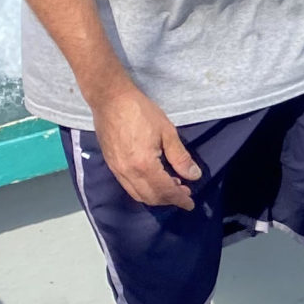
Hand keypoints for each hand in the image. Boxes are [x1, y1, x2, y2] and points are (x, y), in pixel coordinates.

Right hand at [90, 78, 199, 210]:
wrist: (110, 99)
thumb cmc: (140, 111)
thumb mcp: (167, 132)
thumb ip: (180, 157)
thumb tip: (193, 175)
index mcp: (144, 165)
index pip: (165, 191)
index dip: (179, 199)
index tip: (190, 204)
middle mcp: (128, 172)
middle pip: (150, 197)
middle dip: (169, 199)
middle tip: (185, 193)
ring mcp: (117, 170)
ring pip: (137, 194)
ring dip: (155, 196)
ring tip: (172, 187)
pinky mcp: (111, 165)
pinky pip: (128, 186)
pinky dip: (143, 189)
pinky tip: (153, 180)